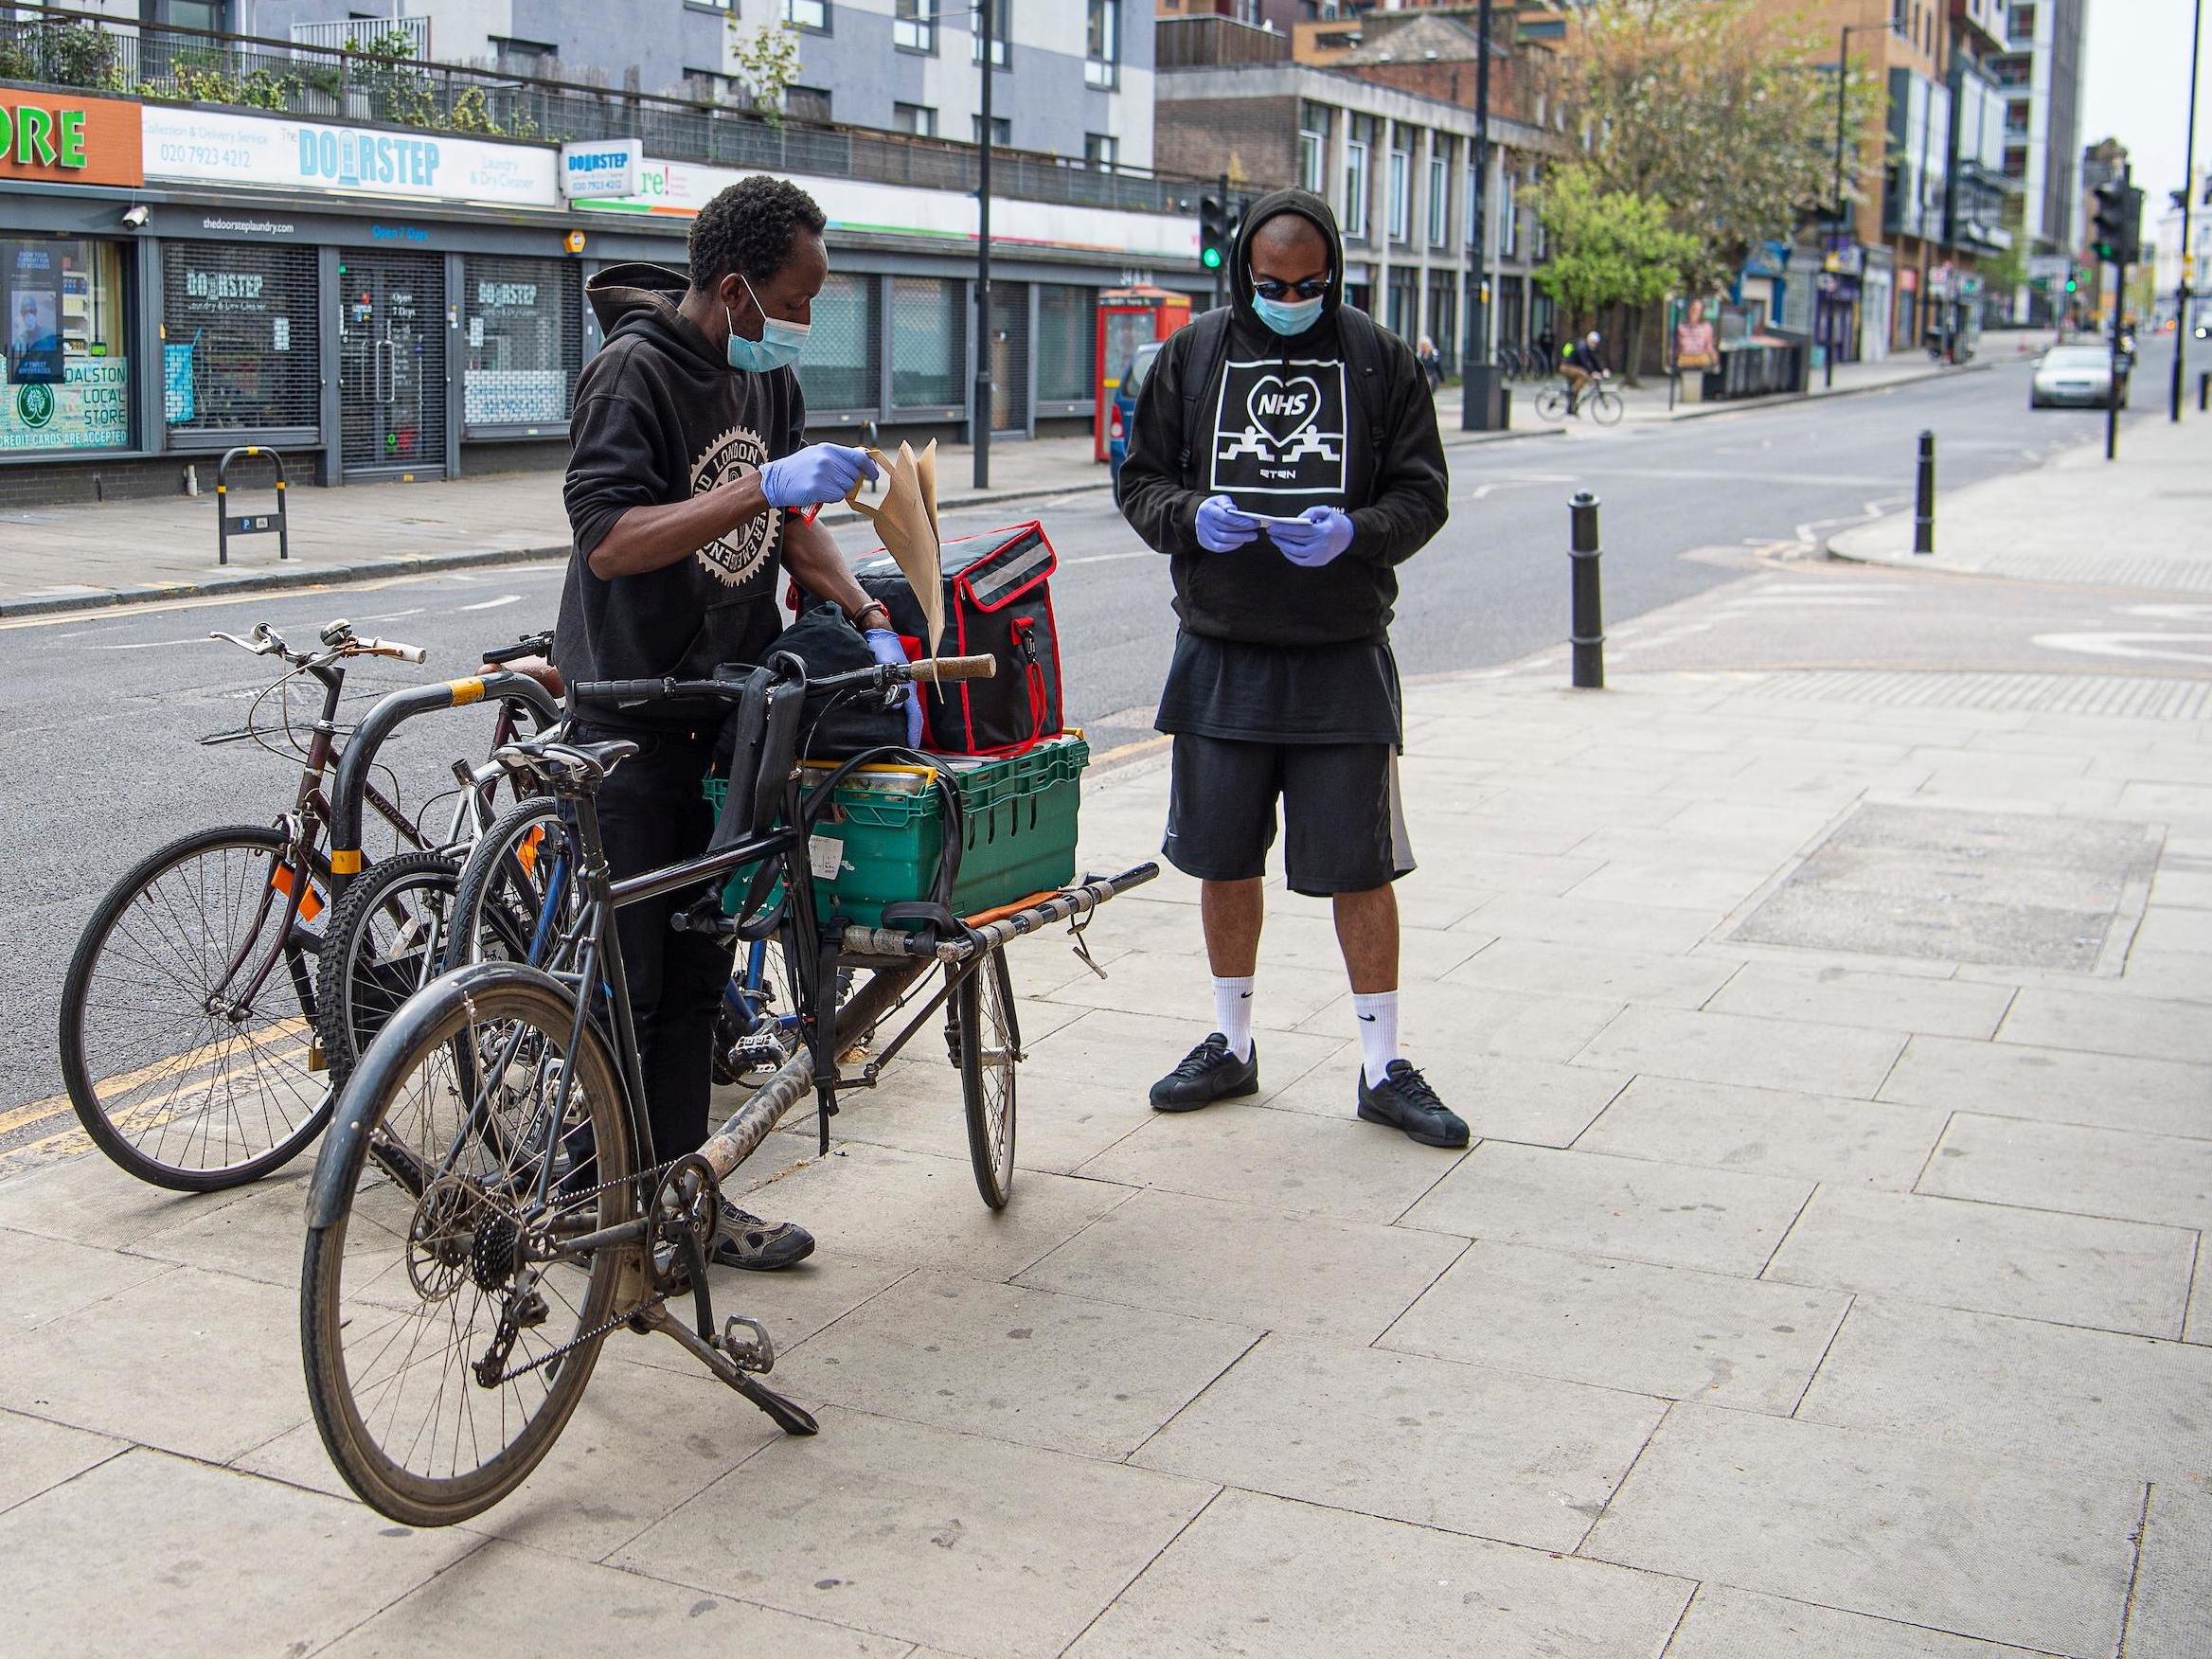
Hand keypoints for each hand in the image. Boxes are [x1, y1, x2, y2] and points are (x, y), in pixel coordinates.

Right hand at [759, 444, 879, 509]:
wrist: (776, 479)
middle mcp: (827, 460)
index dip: (870, 468)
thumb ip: (839, 457)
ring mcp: (822, 474)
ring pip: (847, 488)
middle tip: (835, 483)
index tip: (874, 475)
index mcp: (828, 449)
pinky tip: (820, 493)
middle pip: (854, 476)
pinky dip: (832, 498)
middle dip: (849, 482)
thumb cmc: (799, 468)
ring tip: (825, 486)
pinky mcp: (817, 489)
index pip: (859, 458)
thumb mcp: (818, 454)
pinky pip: (837, 496)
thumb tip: (864, 461)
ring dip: (840, 491)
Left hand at [865, 628, 923, 746]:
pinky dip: (894, 717)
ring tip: (896, 740)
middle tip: (904, 748)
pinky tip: (887, 724)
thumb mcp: (884, 663)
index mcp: (908, 685)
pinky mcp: (892, 686)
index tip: (913, 744)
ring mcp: (900, 688)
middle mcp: (906, 689)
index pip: (914, 712)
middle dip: (909, 732)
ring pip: (903, 711)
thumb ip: (887, 682)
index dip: (914, 729)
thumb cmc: (883, 645)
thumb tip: (896, 704)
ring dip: (902, 725)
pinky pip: (895, 704)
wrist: (878, 633)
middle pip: (910, 715)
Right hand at [1194, 494, 1260, 553]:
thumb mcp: (1220, 499)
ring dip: (1240, 539)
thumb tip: (1232, 509)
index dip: (1240, 521)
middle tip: (1256, 529)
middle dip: (1243, 530)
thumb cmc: (1215, 506)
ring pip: (1223, 539)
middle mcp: (1203, 522)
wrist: (1201, 514)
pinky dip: (1231, 546)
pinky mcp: (1205, 542)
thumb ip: (1226, 503)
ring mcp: (1202, 533)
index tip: (1253, 522)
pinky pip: (1219, 547)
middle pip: (1225, 529)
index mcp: (1207, 510)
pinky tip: (1241, 542)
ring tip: (1252, 536)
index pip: (1225, 517)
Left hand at [1266, 506, 1353, 567]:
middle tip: (1270, 531)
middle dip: (1280, 536)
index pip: (1299, 531)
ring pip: (1296, 552)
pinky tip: (1283, 547)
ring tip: (1275, 538)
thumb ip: (1311, 512)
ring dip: (1283, 545)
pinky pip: (1300, 560)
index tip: (1272, 527)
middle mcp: (1321, 545)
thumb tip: (1295, 520)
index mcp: (1323, 531)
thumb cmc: (1334, 521)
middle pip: (1296, 541)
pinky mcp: (1318, 562)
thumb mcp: (1326, 511)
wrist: (1349, 536)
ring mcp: (1319, 556)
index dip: (1284, 529)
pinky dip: (1289, 555)